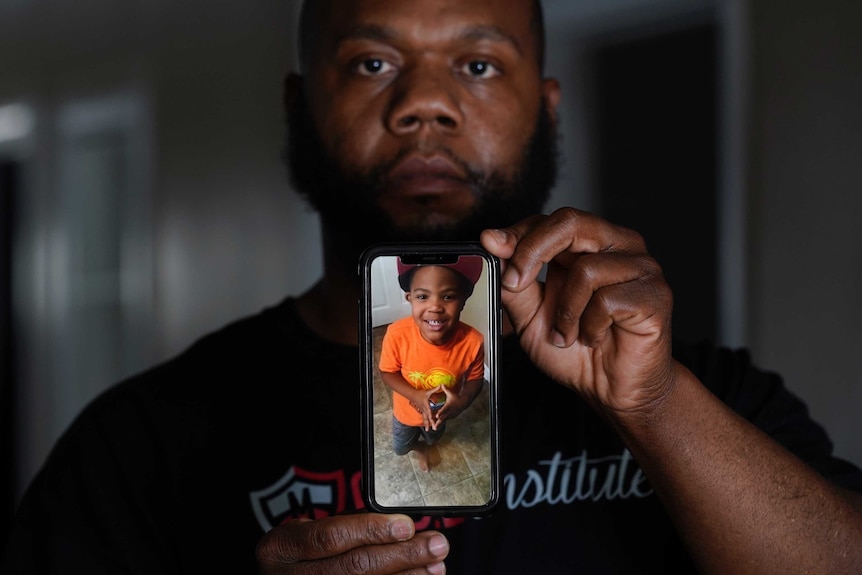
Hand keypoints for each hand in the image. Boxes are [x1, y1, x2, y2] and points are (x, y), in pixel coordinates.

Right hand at [256, 513, 448, 573]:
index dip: (370, 530)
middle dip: (401, 556)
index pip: (330, 537)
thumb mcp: (307, 534)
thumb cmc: (299, 554)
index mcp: (280, 548)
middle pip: (354, 568)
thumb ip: (347, 528)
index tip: (406, 525)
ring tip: (435, 567)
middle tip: (436, 545)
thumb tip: (403, 528)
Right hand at [411, 387, 441, 430]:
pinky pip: (424, 418)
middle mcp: (424, 409)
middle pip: (428, 417)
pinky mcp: (422, 412)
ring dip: (427, 424)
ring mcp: (422, 411)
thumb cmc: (421, 393)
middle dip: (430, 423)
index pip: (429, 411)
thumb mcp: (428, 391)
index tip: (432, 419)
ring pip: (425, 419)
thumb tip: (441, 385)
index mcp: (426, 405)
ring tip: (428, 430)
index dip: (430, 415)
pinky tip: (426, 427)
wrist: (412, 395)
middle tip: (433, 428)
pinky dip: (425, 423)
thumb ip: (435, 389)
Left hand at [432, 380, 468, 423]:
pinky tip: (436, 426)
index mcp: (448, 406)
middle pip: (443, 418)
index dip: (440, 413)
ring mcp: (450, 415)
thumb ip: (445, 389)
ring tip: (434, 429)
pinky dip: (441, 423)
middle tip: (434, 427)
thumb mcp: (450, 393)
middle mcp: (449, 412)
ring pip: (444, 421)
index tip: (436, 416)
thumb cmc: (456, 397)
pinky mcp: (451, 417)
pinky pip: (445, 420)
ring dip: (439, 424)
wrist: (463, 402)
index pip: (443, 410)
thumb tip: (442, 384)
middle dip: (438, 423)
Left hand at [480, 207, 675, 415]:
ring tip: (566, 335)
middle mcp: (617, 246)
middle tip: (515, 283)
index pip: (551, 220)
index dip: (519, 232)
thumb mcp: (530, 315)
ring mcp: (641, 267)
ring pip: (587, 269)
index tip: (491, 246)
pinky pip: (609, 301)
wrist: (611, 390)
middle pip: (570, 222)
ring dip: (566, 311)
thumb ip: (514, 280)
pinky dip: (590, 326)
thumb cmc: (575, 350)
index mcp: (588, 244)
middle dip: (533, 252)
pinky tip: (594, 338)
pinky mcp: (656, 294)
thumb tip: (493, 242)